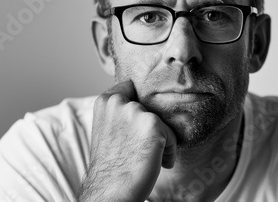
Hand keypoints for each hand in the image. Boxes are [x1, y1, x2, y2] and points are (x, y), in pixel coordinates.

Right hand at [78, 80, 176, 201]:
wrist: (111, 191)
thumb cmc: (110, 166)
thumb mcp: (107, 130)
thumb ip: (120, 113)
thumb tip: (143, 106)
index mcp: (105, 101)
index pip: (131, 86)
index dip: (139, 103)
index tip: (138, 123)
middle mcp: (119, 102)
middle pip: (149, 105)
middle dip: (150, 125)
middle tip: (142, 146)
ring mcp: (136, 111)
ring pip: (161, 121)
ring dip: (161, 138)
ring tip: (150, 156)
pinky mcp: (153, 125)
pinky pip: (172, 136)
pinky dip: (169, 151)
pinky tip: (158, 162)